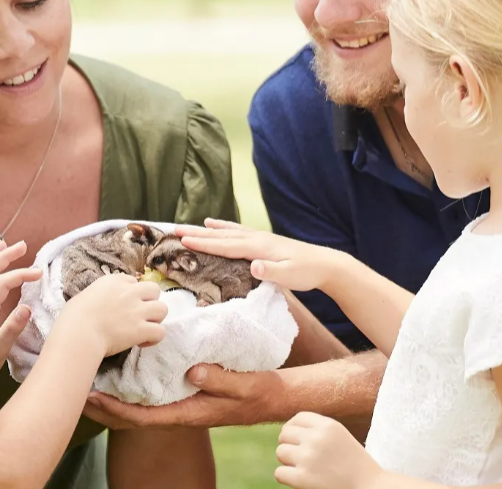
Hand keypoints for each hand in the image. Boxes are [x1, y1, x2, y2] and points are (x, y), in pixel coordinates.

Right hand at [57, 273, 167, 357]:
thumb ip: (101, 295)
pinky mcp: (141, 330)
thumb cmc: (74, 317)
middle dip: (150, 302)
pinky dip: (154, 338)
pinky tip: (142, 342)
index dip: (132, 294)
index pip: (133, 281)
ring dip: (156, 319)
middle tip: (139, 315)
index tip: (124, 305)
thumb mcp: (86, 295)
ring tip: (144, 328)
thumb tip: (104, 304)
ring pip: (163, 309)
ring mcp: (137, 311)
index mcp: (114, 281)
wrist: (78, 333)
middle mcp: (129, 292)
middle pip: (154, 290)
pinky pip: (160, 331)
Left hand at [84, 364, 283, 428]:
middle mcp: (181, 410)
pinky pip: (153, 395)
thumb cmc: (260, 392)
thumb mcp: (244, 384)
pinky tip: (124, 372)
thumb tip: (192, 371)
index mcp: (190, 412)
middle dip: (106, 408)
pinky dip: (134, 387)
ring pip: (141, 407)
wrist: (276, 398)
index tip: (94, 400)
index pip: (145, 417)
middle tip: (79, 393)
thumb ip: (219, 379)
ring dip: (116, 397)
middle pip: (135, 416)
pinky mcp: (187, 394)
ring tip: (93, 381)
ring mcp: (183, 403)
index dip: (117, 410)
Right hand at [178, 219, 348, 292]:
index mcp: (258, 247)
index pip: (225, 245)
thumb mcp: (290, 276)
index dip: (203, 243)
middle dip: (198, 233)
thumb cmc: (307, 272)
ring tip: (192, 225)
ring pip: (229, 232)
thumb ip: (271, 272)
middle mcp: (256, 239)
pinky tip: (220, 226)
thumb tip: (253, 266)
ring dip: (209, 229)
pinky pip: (238, 232)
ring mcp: (260, 238)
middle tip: (174, 229)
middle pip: (222, 236)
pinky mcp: (265, 242)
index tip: (182, 240)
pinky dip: (225, 228)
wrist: (326, 265)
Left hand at [274, 412, 381, 488]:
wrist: (369, 487)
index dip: (293, 429)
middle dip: (290, 445)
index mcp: (328, 425)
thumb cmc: (355, 465)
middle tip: (300, 457)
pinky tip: (298, 480)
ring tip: (302, 468)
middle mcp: (316, 438)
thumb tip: (286, 430)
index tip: (297, 441)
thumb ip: (318, 430)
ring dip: (288, 462)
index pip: (297, 418)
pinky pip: (279, 473)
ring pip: (280, 452)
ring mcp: (308, 457)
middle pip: (285, 434)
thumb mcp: (340, 436)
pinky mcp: (303, 478)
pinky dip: (286, 478)